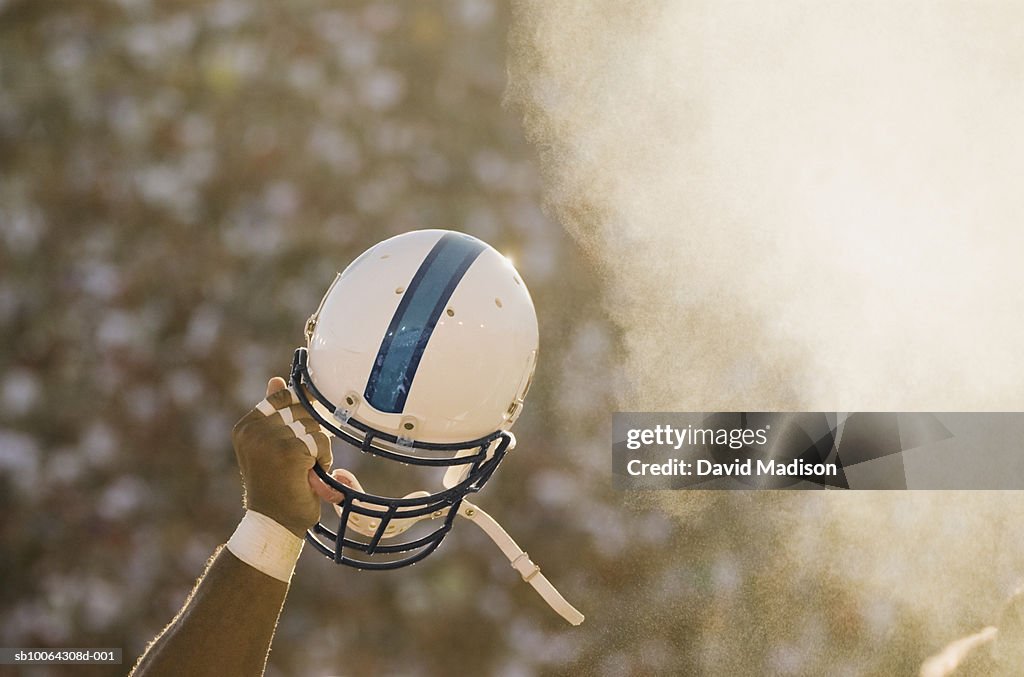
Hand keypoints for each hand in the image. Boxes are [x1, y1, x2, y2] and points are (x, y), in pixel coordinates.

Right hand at [231, 377, 341, 536]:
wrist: (274, 524)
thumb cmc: (276, 486)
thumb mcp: (270, 445)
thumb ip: (274, 414)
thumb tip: (275, 379)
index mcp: (246, 426)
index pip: (282, 397)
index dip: (300, 410)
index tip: (304, 429)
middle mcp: (254, 429)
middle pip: (302, 410)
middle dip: (310, 433)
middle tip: (302, 460)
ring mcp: (271, 439)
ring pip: (314, 426)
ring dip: (317, 448)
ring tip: (305, 469)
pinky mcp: (290, 451)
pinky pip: (321, 442)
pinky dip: (323, 459)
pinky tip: (311, 475)